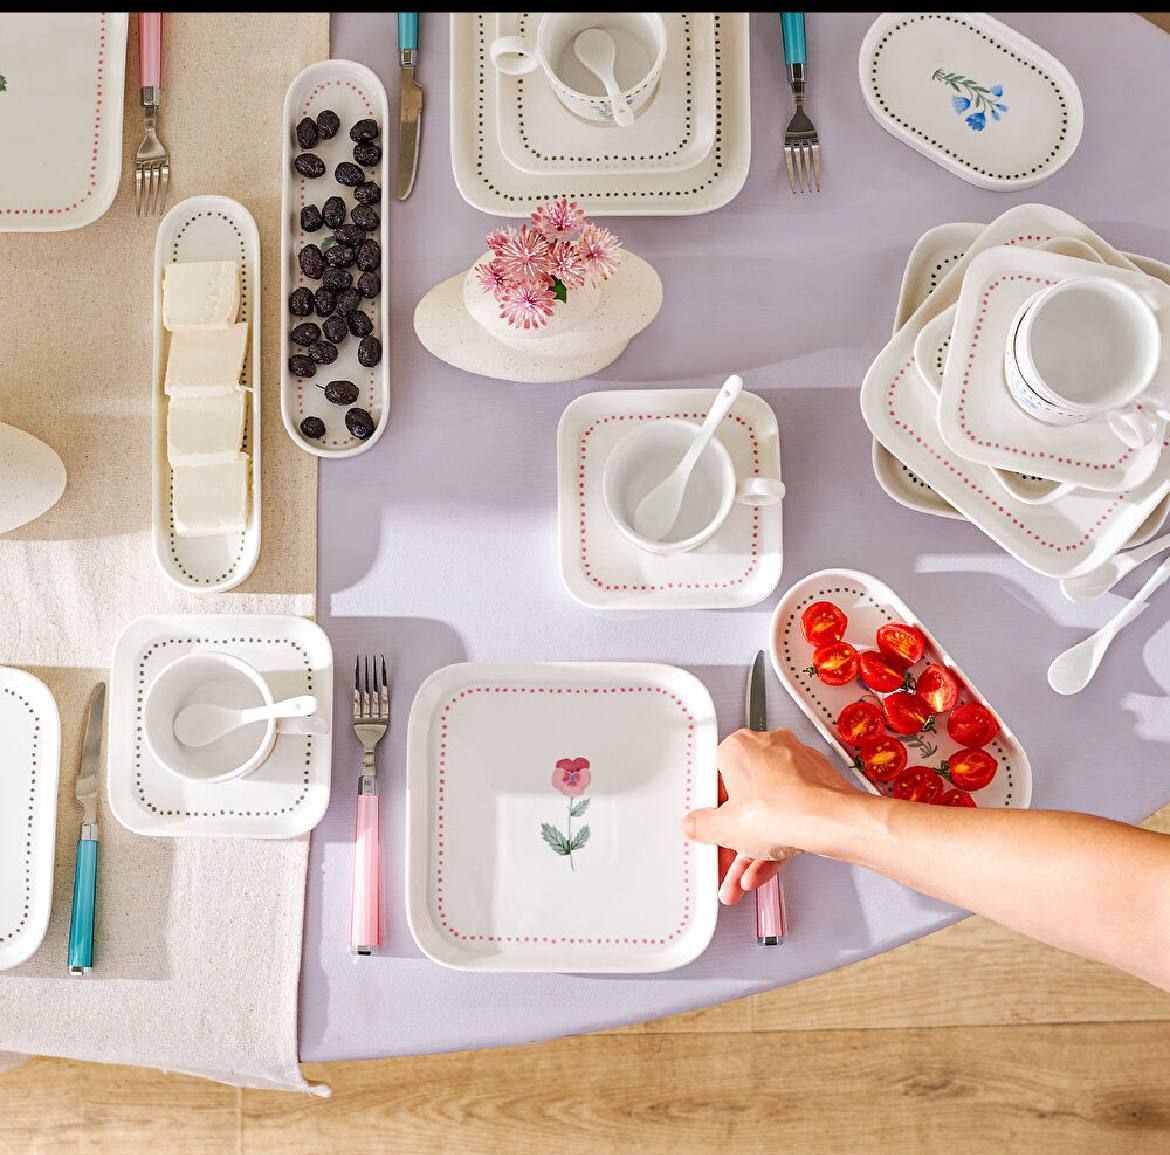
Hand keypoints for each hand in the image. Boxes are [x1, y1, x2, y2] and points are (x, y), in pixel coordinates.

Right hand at [682, 728, 866, 904]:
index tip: (710, 824)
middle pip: (744, 796)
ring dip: (755, 844)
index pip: (715, 776)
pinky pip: (790, 812)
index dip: (711, 808)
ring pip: (768, 808)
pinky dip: (779, 838)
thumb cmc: (787, 810)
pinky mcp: (815, 785)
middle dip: (736, 833)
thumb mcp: (727, 828)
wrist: (834, 822)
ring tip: (746, 871)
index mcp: (740, 746)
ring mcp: (795, 766)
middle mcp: (769, 748)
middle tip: (728, 852)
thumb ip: (703, 826)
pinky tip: (767, 864)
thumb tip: (694, 824)